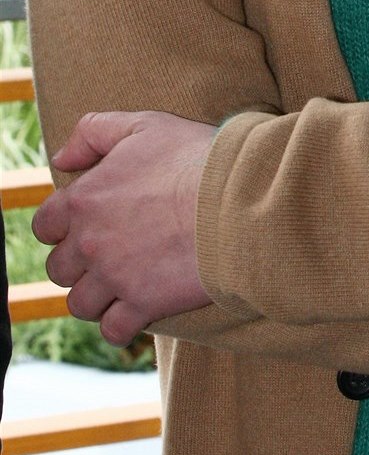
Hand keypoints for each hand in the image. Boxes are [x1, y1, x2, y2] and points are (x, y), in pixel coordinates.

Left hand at [32, 110, 215, 346]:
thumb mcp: (145, 124)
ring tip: (122, 285)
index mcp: (85, 198)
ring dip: (96, 298)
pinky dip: (121, 326)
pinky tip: (138, 311)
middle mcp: (90, 241)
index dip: (62, 227)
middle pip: (59, 269)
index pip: (44, 225)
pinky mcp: (142, 303)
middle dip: (79, 264)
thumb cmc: (195, 158)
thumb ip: (94, 131)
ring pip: (80, 304)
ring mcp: (114, 276)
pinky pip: (113, 330)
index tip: (86, 226)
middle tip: (109, 255)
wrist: (238, 200)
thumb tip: (61, 159)